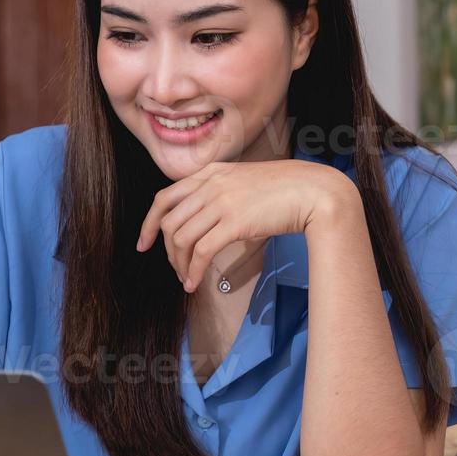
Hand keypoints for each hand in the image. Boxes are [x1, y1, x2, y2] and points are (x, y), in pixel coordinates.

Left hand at [135, 159, 351, 292]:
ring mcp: (221, 202)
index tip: (143, 243)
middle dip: (165, 250)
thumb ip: (218, 193)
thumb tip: (201, 222)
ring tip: (186, 278)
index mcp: (209, 173)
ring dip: (179, 264)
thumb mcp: (242, 182)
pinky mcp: (234, 222)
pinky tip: (194, 282)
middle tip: (174, 268)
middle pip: (170, 222)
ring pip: (182, 238)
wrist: (313, 191)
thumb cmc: (283, 190)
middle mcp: (210, 185)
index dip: (149, 223)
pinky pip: (201, 252)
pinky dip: (193, 271)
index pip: (164, 198)